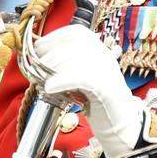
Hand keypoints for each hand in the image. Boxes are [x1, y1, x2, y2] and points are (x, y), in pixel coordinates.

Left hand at [36, 25, 144, 157]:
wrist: (120, 125)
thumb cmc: (95, 101)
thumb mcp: (80, 76)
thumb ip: (66, 64)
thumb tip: (37, 58)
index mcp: (99, 48)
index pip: (75, 32)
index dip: (53, 38)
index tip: (39, 49)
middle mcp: (104, 54)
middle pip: (70, 46)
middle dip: (47, 58)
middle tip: (35, 73)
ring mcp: (107, 69)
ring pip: (73, 59)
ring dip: (51, 71)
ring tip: (41, 83)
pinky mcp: (106, 87)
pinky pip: (80, 77)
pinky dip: (60, 81)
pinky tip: (49, 88)